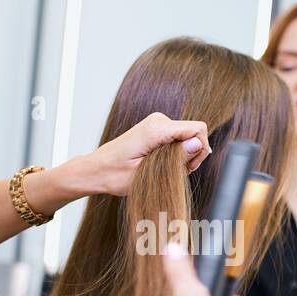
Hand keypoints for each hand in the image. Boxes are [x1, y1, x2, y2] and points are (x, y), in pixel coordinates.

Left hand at [76, 112, 210, 196]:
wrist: (96, 170)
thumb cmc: (115, 175)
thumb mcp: (147, 172)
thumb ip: (175, 158)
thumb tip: (198, 144)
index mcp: (157, 129)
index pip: (197, 129)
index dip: (200, 150)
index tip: (188, 168)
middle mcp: (158, 121)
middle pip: (194, 133)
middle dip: (192, 155)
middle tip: (176, 173)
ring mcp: (157, 123)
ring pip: (187, 137)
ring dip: (184, 156)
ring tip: (166, 170)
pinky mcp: (155, 129)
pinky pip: (177, 138)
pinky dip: (176, 153)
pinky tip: (163, 165)